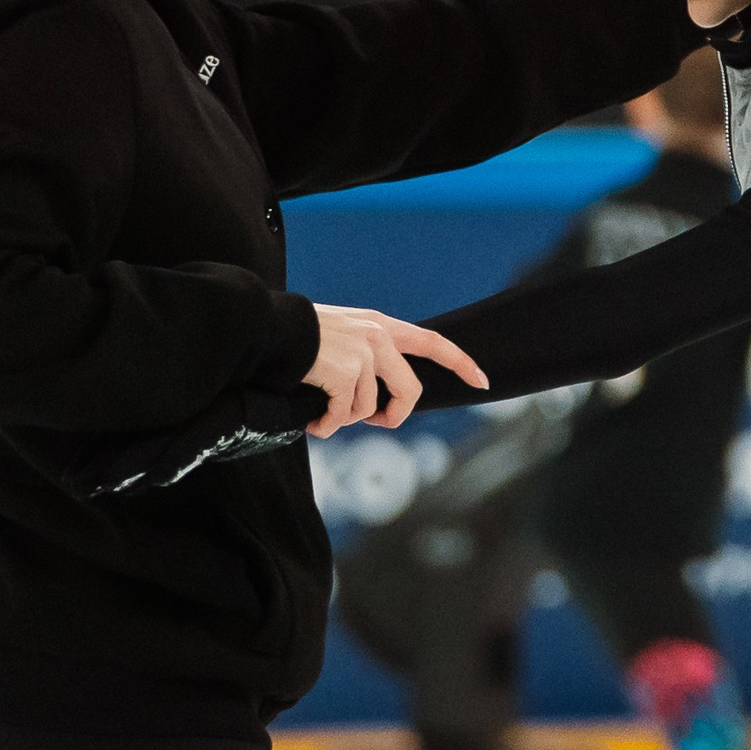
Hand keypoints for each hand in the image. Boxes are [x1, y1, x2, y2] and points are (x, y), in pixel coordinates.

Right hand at [303, 305, 485, 436]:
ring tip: (323, 412)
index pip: (432, 342)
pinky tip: (315, 420)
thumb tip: (375, 400)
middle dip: (394, 415)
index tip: (481, 380)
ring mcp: (364, 354)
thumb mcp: (342, 335)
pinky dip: (327, 425)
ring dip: (344, 419)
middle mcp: (377, 336)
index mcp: (379, 324)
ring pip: (368, 408)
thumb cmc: (299, 336)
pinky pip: (343, 416)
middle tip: (373, 422)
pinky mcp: (346, 373)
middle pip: (409, 390)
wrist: (269, 329)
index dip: (460, 362)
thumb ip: (366, 355)